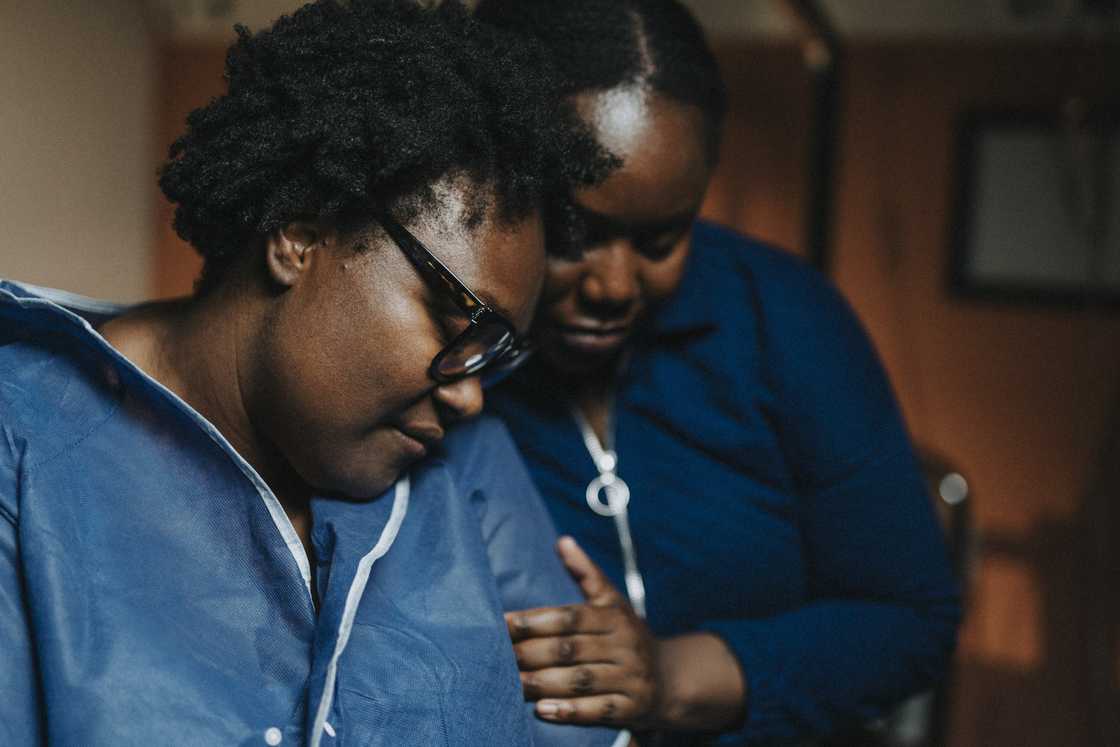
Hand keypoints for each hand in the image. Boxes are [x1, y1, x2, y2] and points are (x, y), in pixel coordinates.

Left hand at [505, 536, 662, 728]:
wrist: (670, 678)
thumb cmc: (626, 635)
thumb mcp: (612, 602)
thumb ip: (586, 573)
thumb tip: (562, 541)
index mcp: (614, 617)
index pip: (569, 617)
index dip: (535, 620)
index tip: (503, 623)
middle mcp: (624, 646)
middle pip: (571, 649)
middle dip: (532, 654)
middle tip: (499, 657)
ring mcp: (630, 678)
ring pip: (581, 680)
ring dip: (544, 683)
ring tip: (513, 685)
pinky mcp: (632, 707)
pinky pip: (598, 711)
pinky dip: (570, 712)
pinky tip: (543, 709)